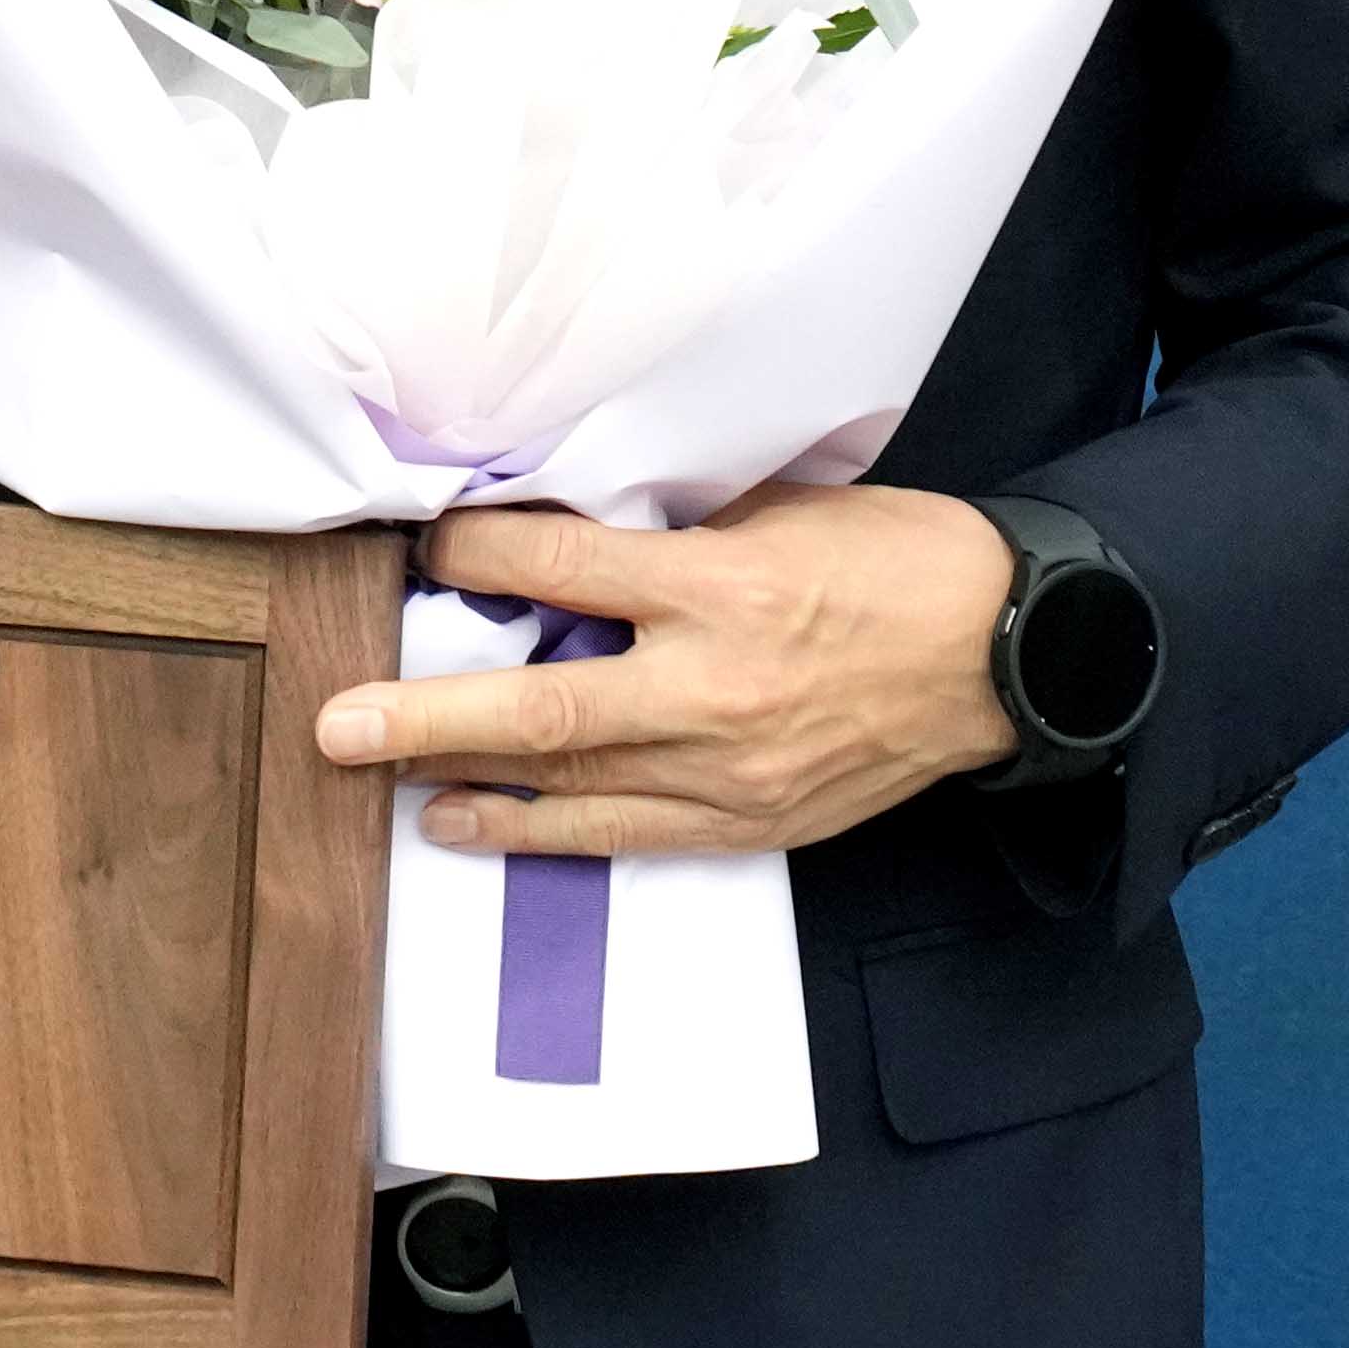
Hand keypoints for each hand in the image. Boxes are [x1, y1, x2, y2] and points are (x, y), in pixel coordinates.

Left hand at [319, 483, 1020, 860]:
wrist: (1009, 653)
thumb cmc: (897, 561)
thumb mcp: (780, 512)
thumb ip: (672, 534)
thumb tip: (561, 536)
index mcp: (723, 585)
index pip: (563, 570)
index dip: (477, 557)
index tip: (426, 547)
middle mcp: (715, 687)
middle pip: (543, 709)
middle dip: (427, 716)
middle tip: (339, 724)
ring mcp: (730, 769)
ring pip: (570, 788)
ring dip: (464, 785)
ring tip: (382, 777)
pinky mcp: (749, 822)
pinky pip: (625, 835)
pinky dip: (541, 833)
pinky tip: (476, 825)